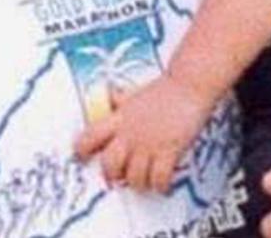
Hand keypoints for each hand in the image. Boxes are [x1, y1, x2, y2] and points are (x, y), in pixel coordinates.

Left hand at [75, 73, 211, 192]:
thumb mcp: (134, 93)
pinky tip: (163, 181)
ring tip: (146, 179)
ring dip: (140, 183)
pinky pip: (159, 180)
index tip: (83, 158)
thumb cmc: (164, 90)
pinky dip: (160, 185)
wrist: (188, 85)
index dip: (82, 151)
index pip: (89, 137)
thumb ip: (119, 101)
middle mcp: (130, 133)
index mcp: (119, 117)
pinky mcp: (168, 151)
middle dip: (114, 176)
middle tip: (121, 176)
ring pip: (134, 179)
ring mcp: (148, 143)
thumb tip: (108, 96)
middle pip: (109, 166)